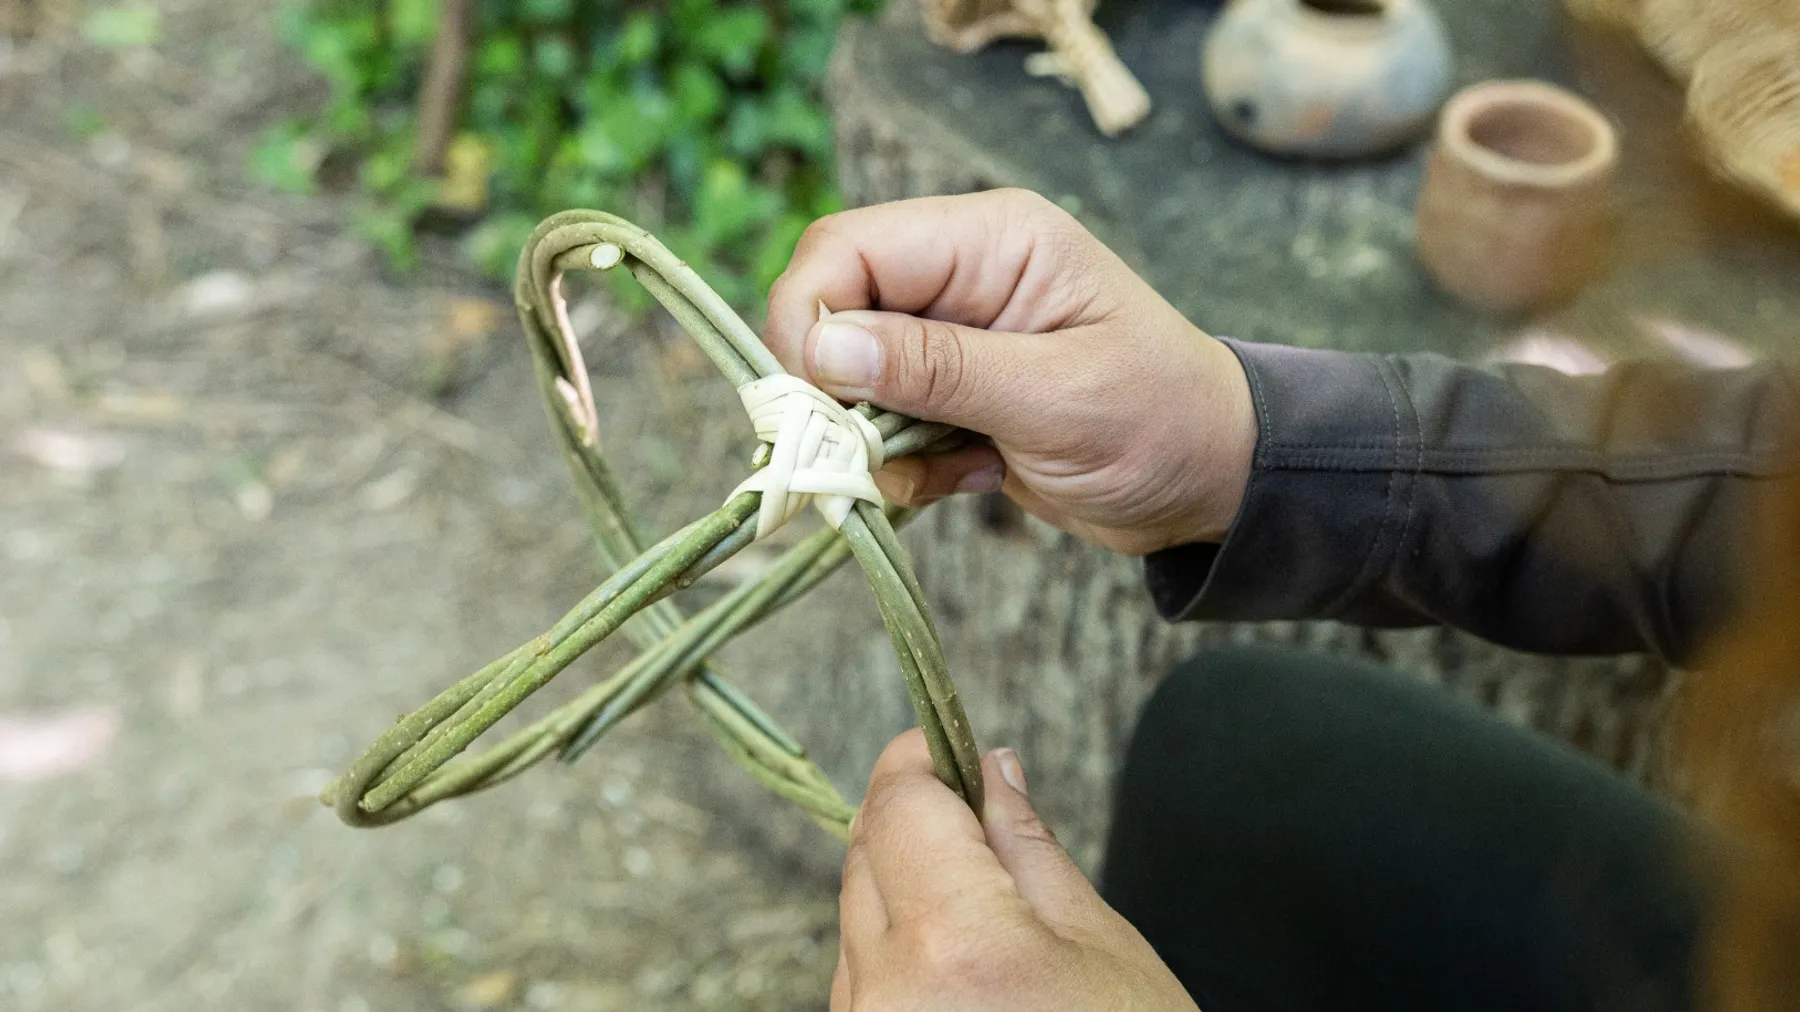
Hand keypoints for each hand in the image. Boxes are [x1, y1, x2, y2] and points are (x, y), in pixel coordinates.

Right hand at [766, 188, 1256, 554]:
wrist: (1213, 483)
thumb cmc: (1163, 422)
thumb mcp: (1056, 397)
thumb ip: (939, 368)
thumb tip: (824, 346)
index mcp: (991, 239)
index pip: (847, 248)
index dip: (810, 318)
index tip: (818, 402)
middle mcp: (961, 275)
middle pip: (833, 309)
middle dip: (836, 391)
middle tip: (874, 456)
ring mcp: (951, 337)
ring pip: (847, 378)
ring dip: (877, 440)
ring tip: (954, 469)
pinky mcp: (949, 394)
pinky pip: (881, 425)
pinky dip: (906, 467)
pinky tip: (973, 477)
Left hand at [831, 729, 1196, 1010]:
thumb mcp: (1103, 951)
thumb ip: (1028, 849)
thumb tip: (992, 768)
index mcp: (958, 950)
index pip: (899, 807)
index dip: (921, 761)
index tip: (944, 746)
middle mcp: (886, 998)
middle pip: (864, 856)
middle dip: (915, 823)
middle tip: (979, 819)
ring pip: (854, 920)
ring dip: (904, 893)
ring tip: (987, 922)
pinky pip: (857, 983)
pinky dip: (896, 956)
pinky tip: (961, 974)